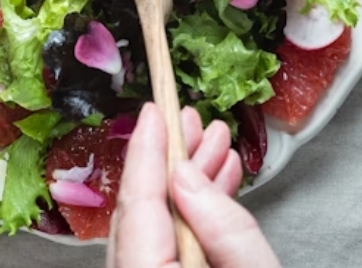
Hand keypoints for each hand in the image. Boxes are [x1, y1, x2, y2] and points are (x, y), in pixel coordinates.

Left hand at [108, 103, 279, 267]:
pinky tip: (215, 187)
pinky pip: (162, 250)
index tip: (153, 112)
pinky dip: (189, 217)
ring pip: (152, 229)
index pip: (138, 205)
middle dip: (170, 161)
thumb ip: (223, 227)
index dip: (147, 152)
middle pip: (141, 213)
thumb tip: (186, 174)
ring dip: (184, 186)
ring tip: (214, 148)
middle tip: (192, 122)